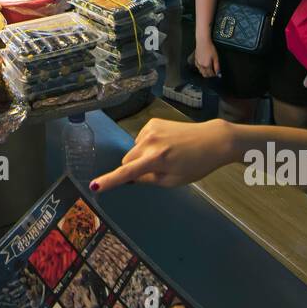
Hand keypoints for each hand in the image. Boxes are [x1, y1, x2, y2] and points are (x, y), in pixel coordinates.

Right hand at [91, 118, 236, 191]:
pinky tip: (165, 145)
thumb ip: (149, 180)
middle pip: (127, 161)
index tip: (94, 185)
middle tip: (156, 171)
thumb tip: (131, 178)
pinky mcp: (153, 122)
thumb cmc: (196, 164)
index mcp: (156, 160)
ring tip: (165, 156)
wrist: (212, 140)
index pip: (127, 173)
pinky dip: (148, 145)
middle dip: (134, 168)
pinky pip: (141, 139)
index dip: (109, 181)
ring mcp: (150, 129)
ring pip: (133, 150)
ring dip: (142, 156)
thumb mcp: (173, 180)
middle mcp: (149, 142)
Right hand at [193, 38, 219, 78]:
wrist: (203, 42)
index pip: (211, 74)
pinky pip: (198, 68)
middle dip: (210, 75)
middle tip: (214, 73)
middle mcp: (201, 66)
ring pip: (201, 72)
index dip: (214, 75)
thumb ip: (217, 67)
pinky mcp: (195, 61)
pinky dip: (202, 70)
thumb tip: (218, 74)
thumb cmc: (210, 48)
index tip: (217, 74)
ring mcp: (198, 64)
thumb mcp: (216, 58)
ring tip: (210, 70)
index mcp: (207, 66)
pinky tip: (204, 67)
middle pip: (205, 75)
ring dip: (205, 73)